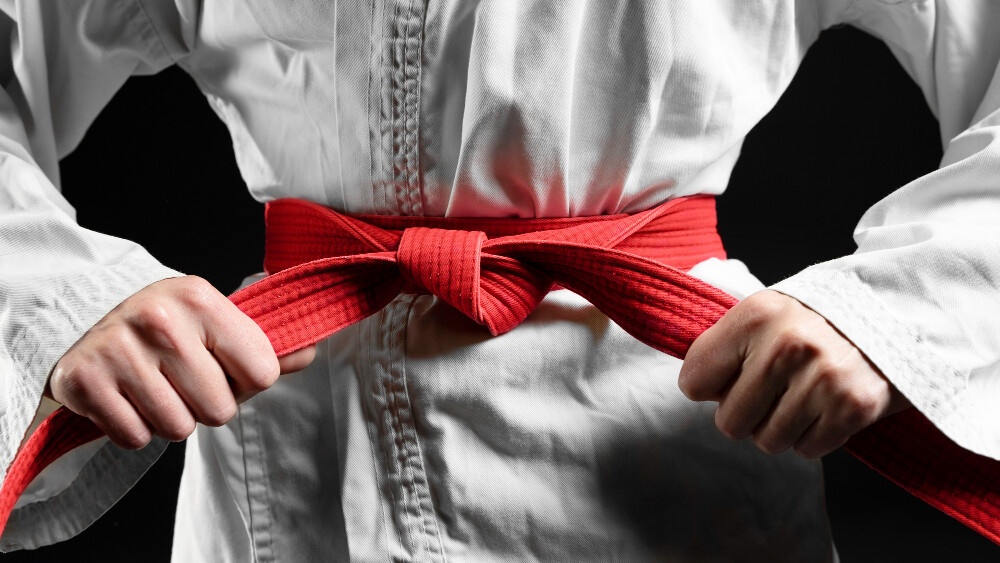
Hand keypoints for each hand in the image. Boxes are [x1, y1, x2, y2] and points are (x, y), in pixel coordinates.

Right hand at [47, 276, 315, 448]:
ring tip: (155, 388)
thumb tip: (309, 350)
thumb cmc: (169, 328)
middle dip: (206, 405)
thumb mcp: (218, 322)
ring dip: (170, 419)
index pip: (262, 372)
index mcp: (201, 298)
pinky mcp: (85, 381)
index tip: (225, 367)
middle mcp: (160, 320)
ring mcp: (119, 349)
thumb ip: (269, 344)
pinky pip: (135, 437)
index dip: (247, 381)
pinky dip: (134, 427)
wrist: (87, 319)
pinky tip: (127, 397)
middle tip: (183, 380)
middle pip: (221, 409)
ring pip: (178, 429)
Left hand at [677, 290, 910, 457]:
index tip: (730, 377)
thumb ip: (728, 343)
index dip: (710, 386)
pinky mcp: (852, 407)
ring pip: (767, 441)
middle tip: (773, 390)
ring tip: (803, 394)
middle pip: (729, 422)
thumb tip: (693, 387)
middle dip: (747, 413)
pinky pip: (806, 449)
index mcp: (755, 316)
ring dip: (781, 426)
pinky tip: (828, 404)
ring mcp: (821, 379)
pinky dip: (815, 434)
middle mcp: (785, 347)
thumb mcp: (769, 310)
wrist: (899, 312)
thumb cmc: (820, 316)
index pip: (695, 380)